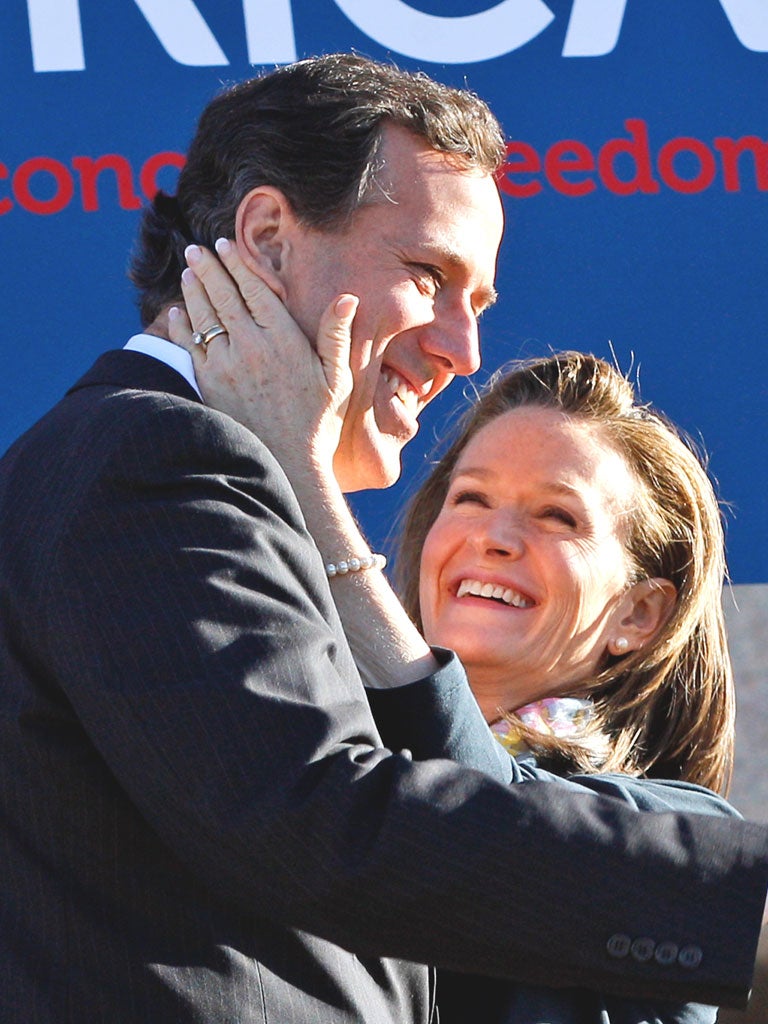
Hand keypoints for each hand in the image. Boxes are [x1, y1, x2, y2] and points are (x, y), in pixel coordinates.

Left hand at [168, 239, 357, 477]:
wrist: (289, 463)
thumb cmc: (318, 421)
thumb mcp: (337, 377)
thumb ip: (337, 335)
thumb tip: (347, 298)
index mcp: (283, 339)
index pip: (254, 290)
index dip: (237, 265)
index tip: (224, 246)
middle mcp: (252, 346)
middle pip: (223, 296)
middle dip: (207, 268)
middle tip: (195, 249)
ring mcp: (226, 365)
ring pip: (203, 317)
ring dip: (193, 292)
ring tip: (188, 274)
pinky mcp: (210, 385)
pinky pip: (190, 347)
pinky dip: (181, 327)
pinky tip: (176, 315)